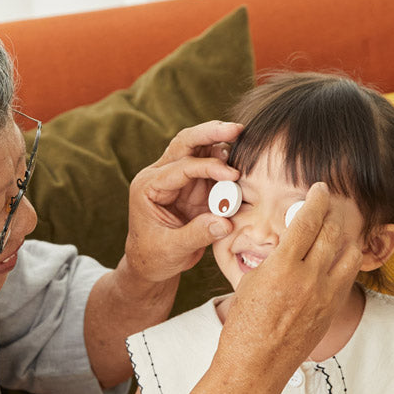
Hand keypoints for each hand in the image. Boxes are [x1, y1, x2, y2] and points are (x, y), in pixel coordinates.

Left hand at [123, 120, 243, 284]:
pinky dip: (228, 163)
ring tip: (244, 142)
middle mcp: (161, 175)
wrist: (151, 264)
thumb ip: (198, 234)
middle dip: (210, 133)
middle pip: (185, 143)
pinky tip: (244, 161)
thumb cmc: (154, 257)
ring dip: (221, 143)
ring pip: (199, 148)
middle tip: (237, 129)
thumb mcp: (173, 249)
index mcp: (148, 186)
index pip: (181, 167)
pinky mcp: (194, 186)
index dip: (209, 168)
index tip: (234, 176)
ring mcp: (179, 179)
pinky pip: (212, 167)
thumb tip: (225, 222)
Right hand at [216, 183, 362, 381]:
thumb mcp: (251, 282)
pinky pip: (348, 275)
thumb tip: (290, 243)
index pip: (307, 221)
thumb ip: (274, 259)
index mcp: (282, 267)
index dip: (316, 199)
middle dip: (332, 211)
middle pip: (331, 232)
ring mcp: (325, 296)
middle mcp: (309, 279)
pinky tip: (340, 255)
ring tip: (337, 226)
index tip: (319, 189)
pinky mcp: (332, 310)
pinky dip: (346, 259)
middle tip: (330, 201)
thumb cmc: (244, 326)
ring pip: (349, 252)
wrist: (255, 366)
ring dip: (344, 235)